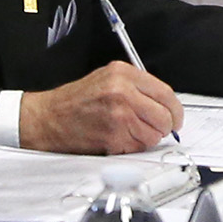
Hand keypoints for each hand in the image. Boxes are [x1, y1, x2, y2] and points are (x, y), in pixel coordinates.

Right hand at [19, 61, 182, 152]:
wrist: (47, 119)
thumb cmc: (74, 102)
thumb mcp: (106, 80)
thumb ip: (136, 87)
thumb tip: (164, 104)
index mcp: (123, 73)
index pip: (166, 93)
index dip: (175, 110)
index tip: (175, 118)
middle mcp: (123, 91)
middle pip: (165, 116)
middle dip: (164, 127)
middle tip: (155, 129)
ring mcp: (119, 115)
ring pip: (154, 135)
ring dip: (146, 138)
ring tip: (127, 132)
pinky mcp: (113, 136)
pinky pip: (138, 147)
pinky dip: (132, 147)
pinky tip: (117, 139)